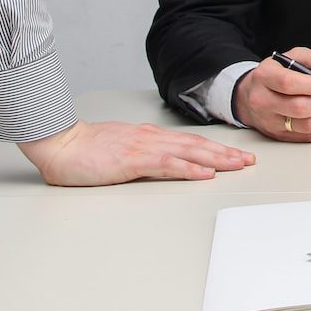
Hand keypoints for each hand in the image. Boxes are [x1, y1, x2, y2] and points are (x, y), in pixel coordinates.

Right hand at [19, 119, 255, 185]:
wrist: (61, 143)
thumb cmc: (85, 149)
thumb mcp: (120, 150)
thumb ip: (141, 155)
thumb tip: (161, 163)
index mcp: (149, 136)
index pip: (190, 142)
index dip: (215, 148)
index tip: (235, 155)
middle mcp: (152, 138)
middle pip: (197, 145)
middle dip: (226, 153)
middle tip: (249, 160)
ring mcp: (144, 148)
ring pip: (189, 152)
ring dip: (217, 159)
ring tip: (238, 165)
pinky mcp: (133, 160)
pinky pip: (168, 164)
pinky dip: (190, 168)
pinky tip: (205, 173)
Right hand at [232, 46, 310, 142]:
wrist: (253, 94)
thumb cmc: (276, 74)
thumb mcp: (294, 56)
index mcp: (264, 77)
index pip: (289, 84)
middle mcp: (263, 101)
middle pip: (300, 108)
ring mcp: (270, 122)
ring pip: (306, 125)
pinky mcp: (280, 136)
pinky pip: (309, 137)